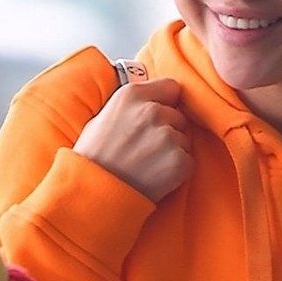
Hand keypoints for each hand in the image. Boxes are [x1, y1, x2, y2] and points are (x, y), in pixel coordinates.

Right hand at [74, 77, 192, 202]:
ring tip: (147, 164)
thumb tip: (152, 101)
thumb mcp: (103, 117)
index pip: (171, 87)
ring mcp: (167, 136)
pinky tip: (155, 175)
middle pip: (178, 115)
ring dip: (173, 150)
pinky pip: (188, 160)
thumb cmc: (93, 158)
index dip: (166, 102)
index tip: (158, 116)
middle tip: (146, 148)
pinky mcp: (179, 161)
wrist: (94, 193)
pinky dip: (177, 170)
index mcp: (132, 95)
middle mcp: (152, 111)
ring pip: (184, 139)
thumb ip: (132, 105)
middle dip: (168, 129)